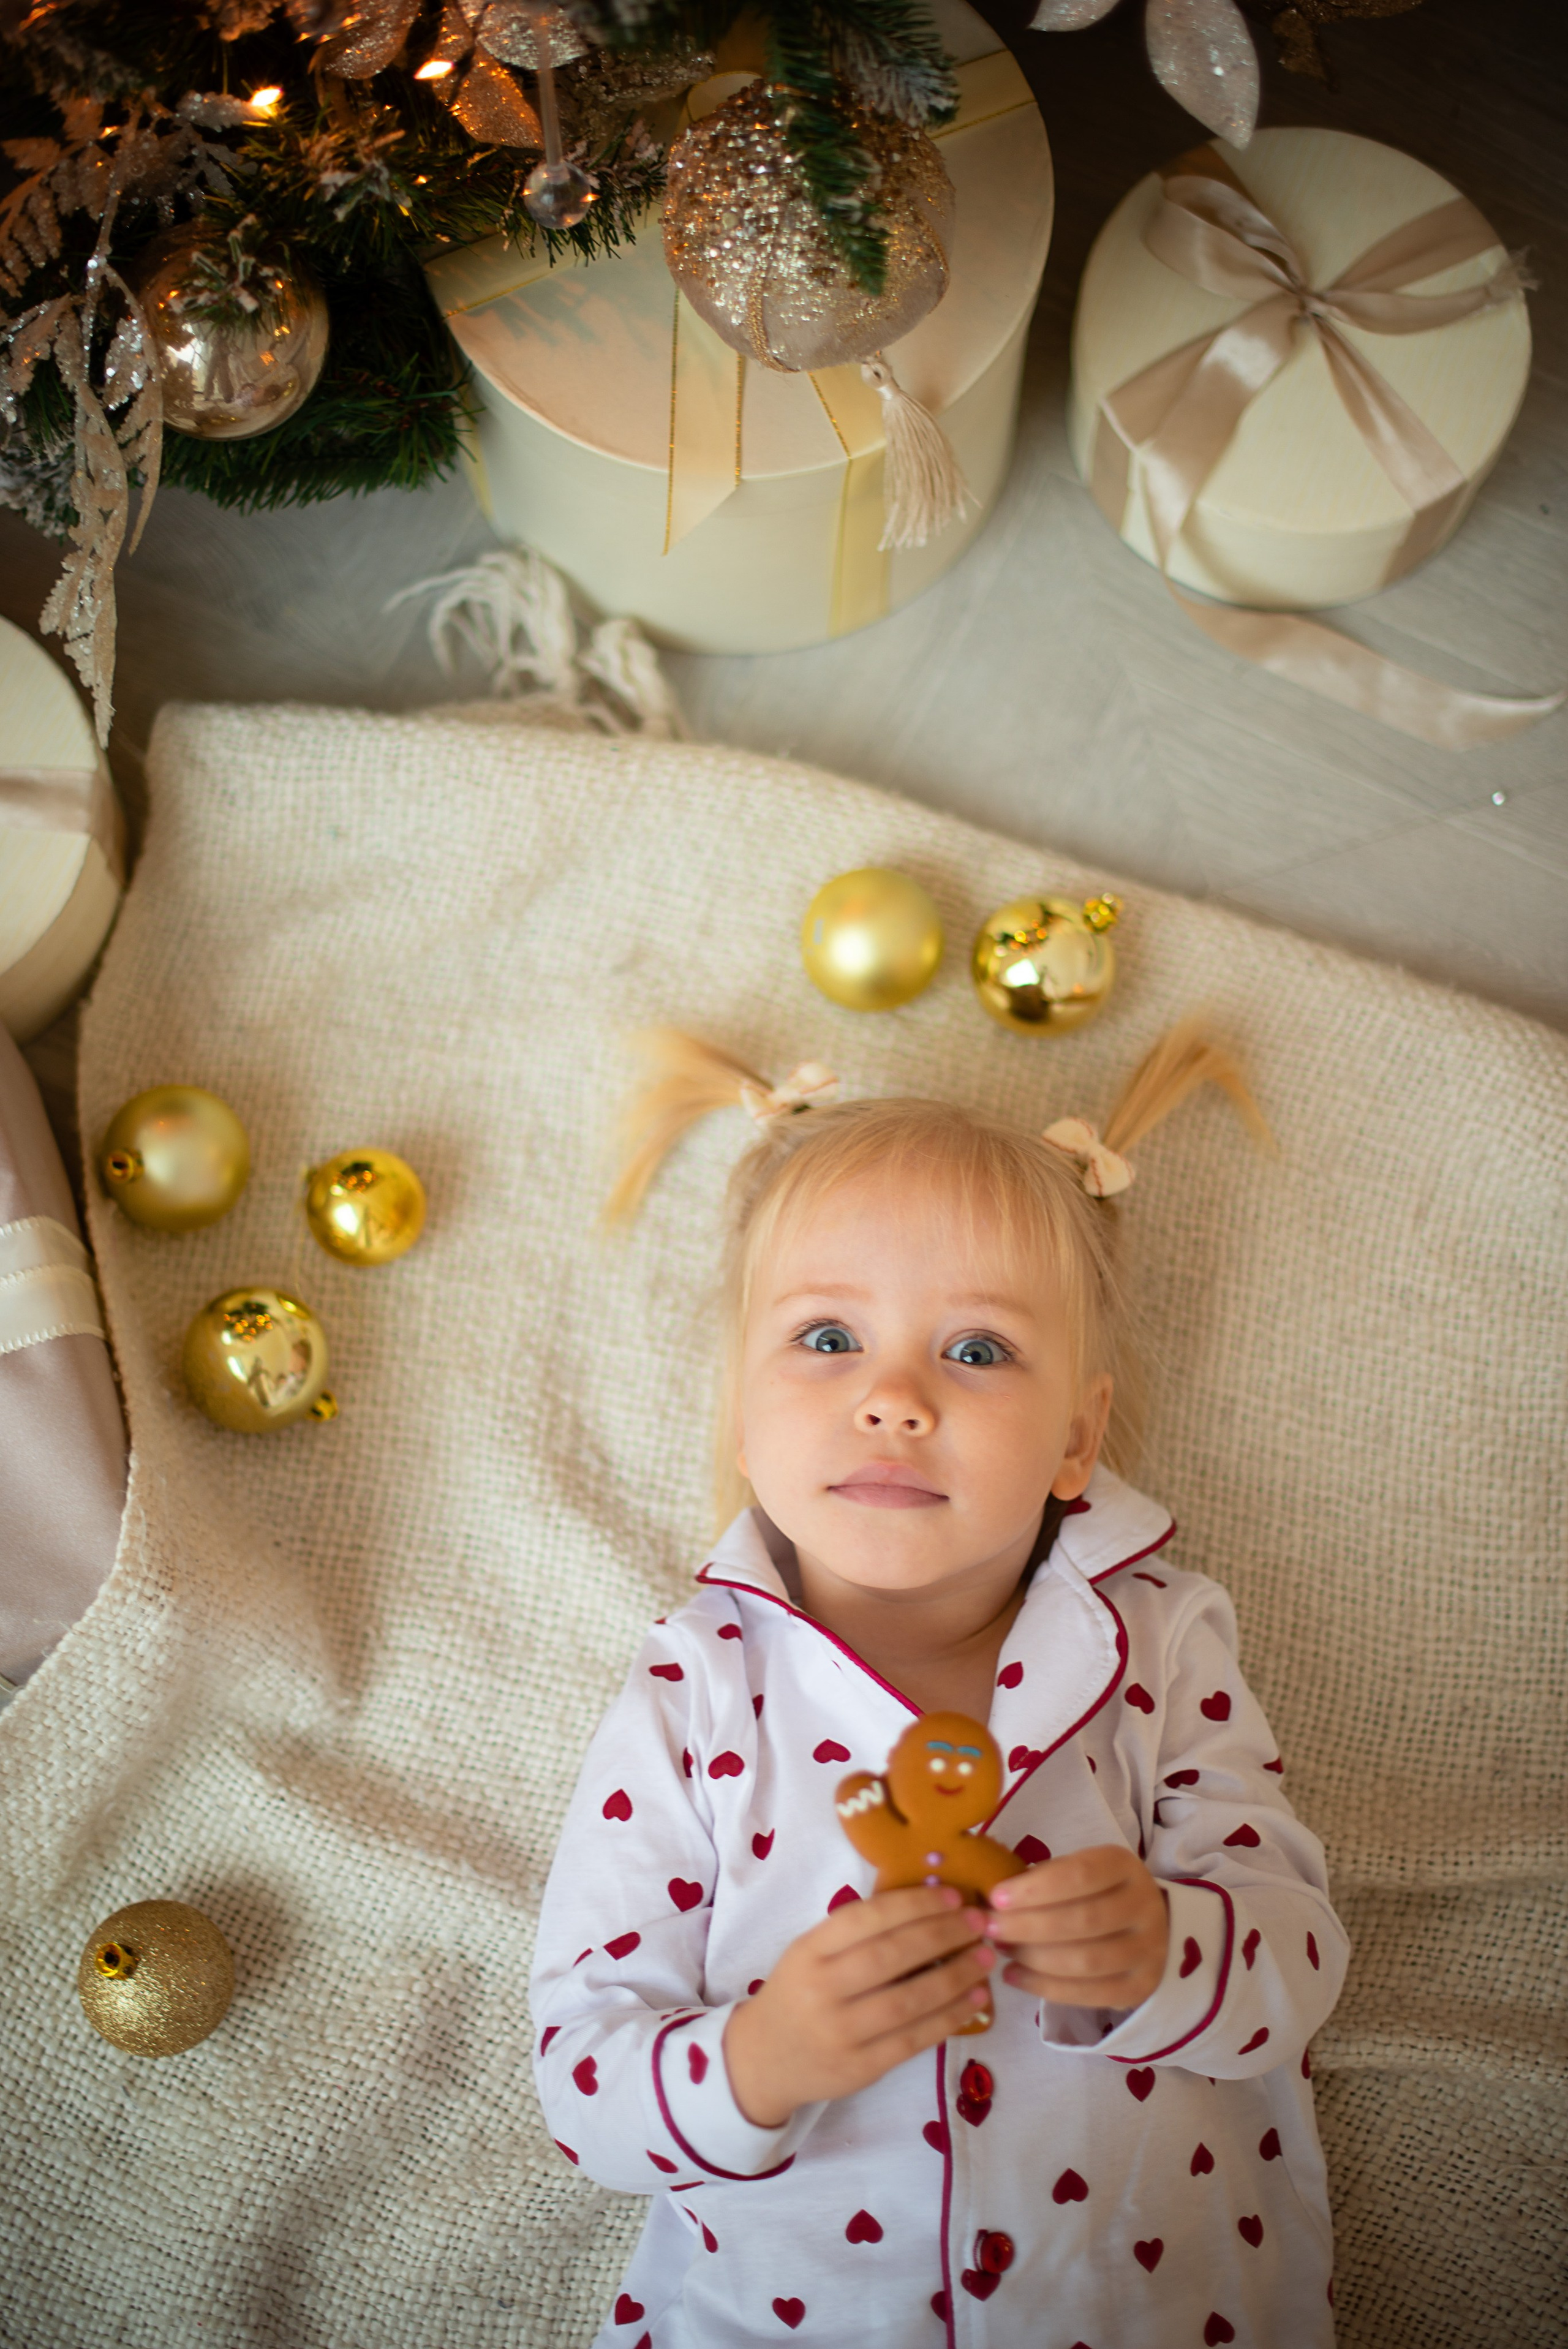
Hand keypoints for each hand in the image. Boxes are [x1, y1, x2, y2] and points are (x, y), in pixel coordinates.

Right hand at [723, 1885, 993, 2128]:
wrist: (764, 2059)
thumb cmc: (798, 1993)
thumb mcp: (811, 1953)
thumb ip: (855, 1934)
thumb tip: (927, 1905)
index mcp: (809, 1951)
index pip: (865, 1919)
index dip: (913, 1904)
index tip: (952, 1895)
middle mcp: (822, 1990)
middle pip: (891, 1956)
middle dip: (942, 1935)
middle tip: (979, 1923)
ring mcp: (841, 2033)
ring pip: (908, 2001)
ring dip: (955, 1977)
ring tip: (984, 1959)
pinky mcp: (860, 2068)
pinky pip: (913, 2040)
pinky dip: (949, 2018)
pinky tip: (974, 2000)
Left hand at [984, 1846, 1167, 2010]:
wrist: (1143, 1924)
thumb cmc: (1092, 1891)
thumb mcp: (1072, 1870)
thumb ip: (1041, 1880)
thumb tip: (994, 1901)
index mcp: (1124, 1866)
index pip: (1080, 1875)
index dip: (1035, 1889)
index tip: (996, 1898)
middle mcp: (1144, 1906)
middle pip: (1083, 1921)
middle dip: (1028, 1927)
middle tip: (990, 1929)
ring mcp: (1148, 1950)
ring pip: (1087, 1961)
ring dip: (1034, 1959)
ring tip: (1001, 1951)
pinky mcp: (1141, 1987)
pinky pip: (1091, 1995)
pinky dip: (1046, 1989)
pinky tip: (1014, 1977)